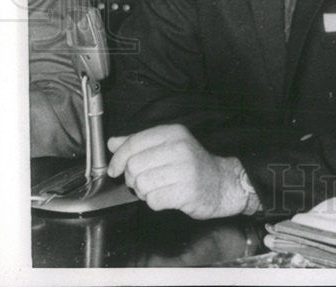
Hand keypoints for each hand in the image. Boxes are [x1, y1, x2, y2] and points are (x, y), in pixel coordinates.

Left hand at [108, 124, 246, 218]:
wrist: (222, 183)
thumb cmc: (193, 165)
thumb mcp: (169, 145)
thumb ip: (140, 142)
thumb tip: (113, 143)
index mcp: (174, 133)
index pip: (134, 142)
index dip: (118, 158)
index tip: (115, 169)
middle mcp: (180, 148)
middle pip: (134, 165)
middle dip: (132, 178)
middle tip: (142, 180)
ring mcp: (185, 170)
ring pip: (141, 184)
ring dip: (143, 192)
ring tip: (157, 188)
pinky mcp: (186, 191)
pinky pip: (153, 200)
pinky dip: (155, 202)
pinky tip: (166, 196)